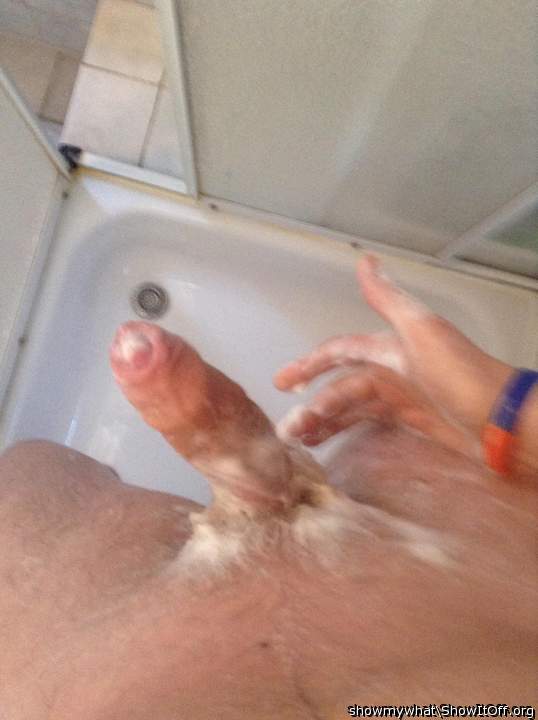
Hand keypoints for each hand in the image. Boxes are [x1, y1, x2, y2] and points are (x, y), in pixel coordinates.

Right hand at [274, 255, 512, 448]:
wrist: (501, 419)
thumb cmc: (459, 375)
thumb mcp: (421, 331)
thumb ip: (389, 300)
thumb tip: (365, 259)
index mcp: (389, 348)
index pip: (340, 352)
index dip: (310, 363)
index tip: (281, 382)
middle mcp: (390, 370)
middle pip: (340, 385)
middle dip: (311, 402)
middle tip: (286, 428)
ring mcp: (398, 398)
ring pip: (349, 407)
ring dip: (322, 420)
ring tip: (298, 439)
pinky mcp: (408, 422)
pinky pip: (366, 424)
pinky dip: (344, 431)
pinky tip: (325, 442)